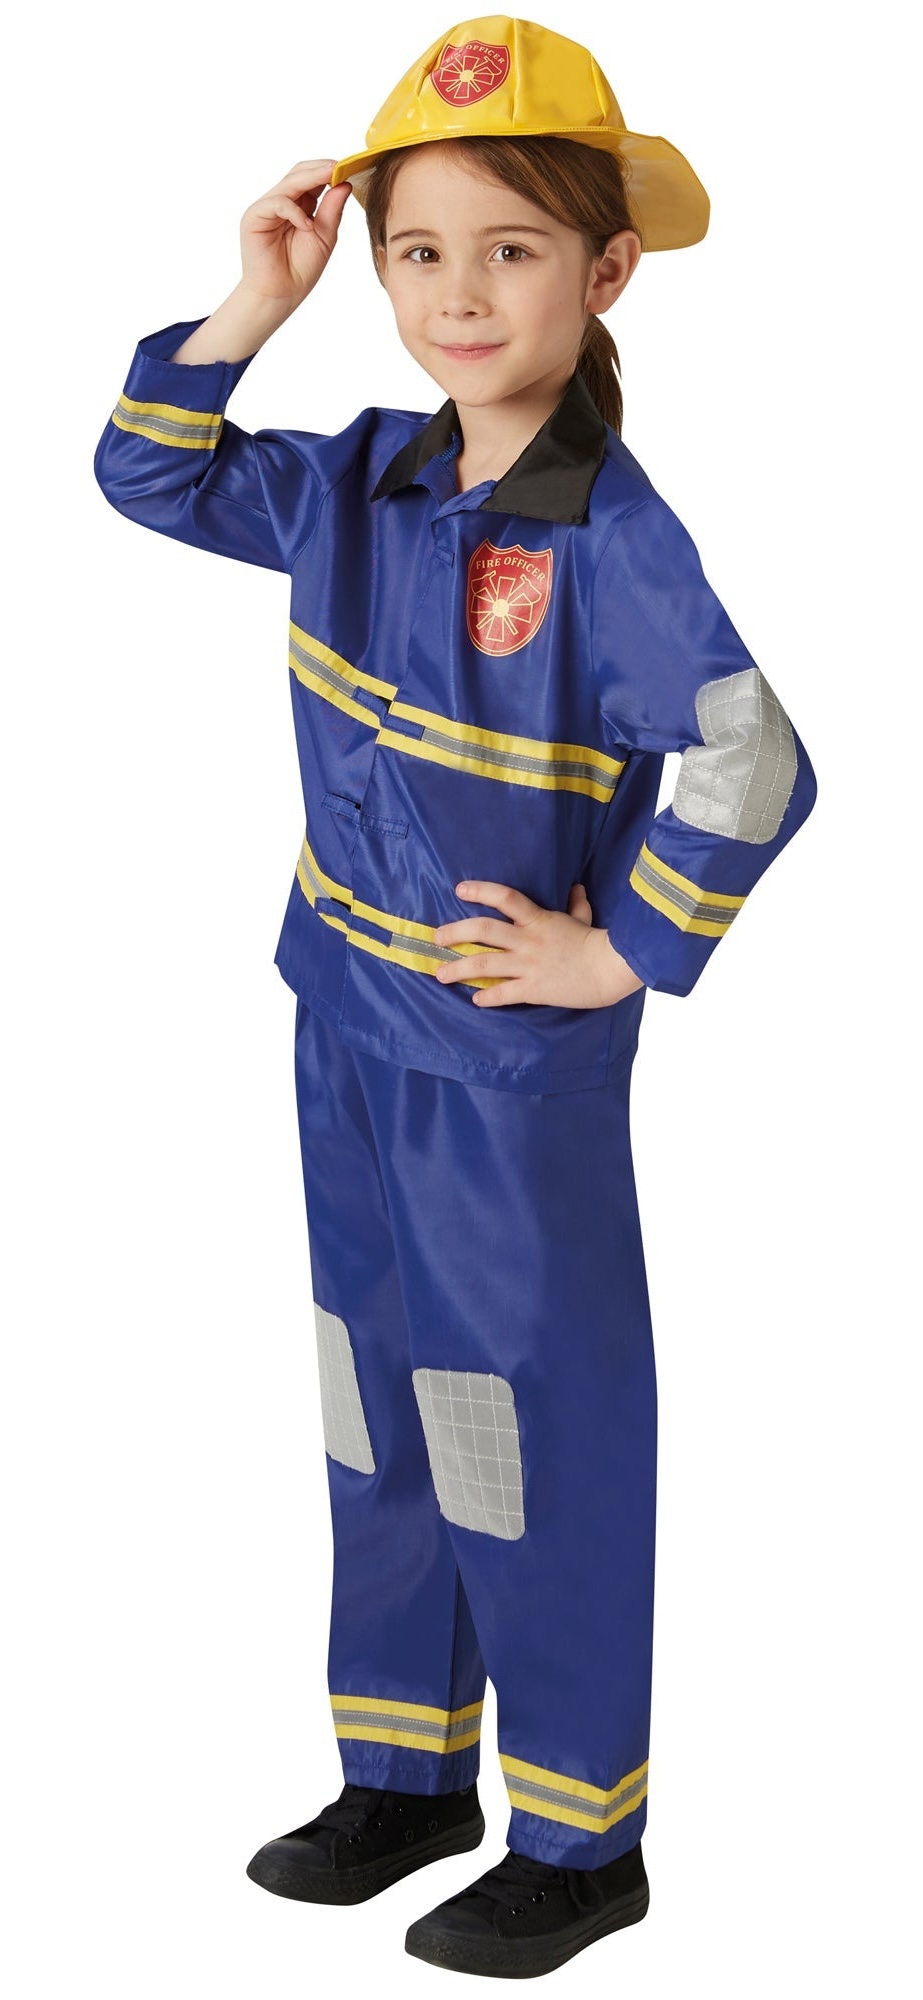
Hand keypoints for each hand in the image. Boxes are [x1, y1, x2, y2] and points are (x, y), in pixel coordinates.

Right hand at [239, 159, 351, 309]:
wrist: (280, 294)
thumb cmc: (300, 270)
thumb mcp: (325, 236)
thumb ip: (332, 210)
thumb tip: (345, 184)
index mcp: (299, 206)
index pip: (312, 179)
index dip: (328, 172)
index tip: (348, 167)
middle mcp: (282, 202)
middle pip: (299, 173)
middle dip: (320, 169)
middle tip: (339, 165)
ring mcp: (267, 208)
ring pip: (289, 182)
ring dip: (311, 179)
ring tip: (331, 177)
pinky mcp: (255, 216)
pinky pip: (277, 203)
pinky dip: (294, 211)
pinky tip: (307, 225)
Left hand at [433, 881, 644, 1008]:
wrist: (610, 968)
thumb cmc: (597, 943)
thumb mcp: (584, 919)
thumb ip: (576, 904)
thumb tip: (577, 888)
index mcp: (538, 919)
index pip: (505, 898)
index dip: (481, 890)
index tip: (459, 889)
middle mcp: (528, 940)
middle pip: (483, 930)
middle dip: (455, 933)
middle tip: (437, 938)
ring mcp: (528, 965)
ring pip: (485, 964)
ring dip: (459, 969)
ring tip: (440, 974)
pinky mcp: (534, 989)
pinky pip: (503, 993)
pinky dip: (487, 997)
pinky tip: (475, 999)